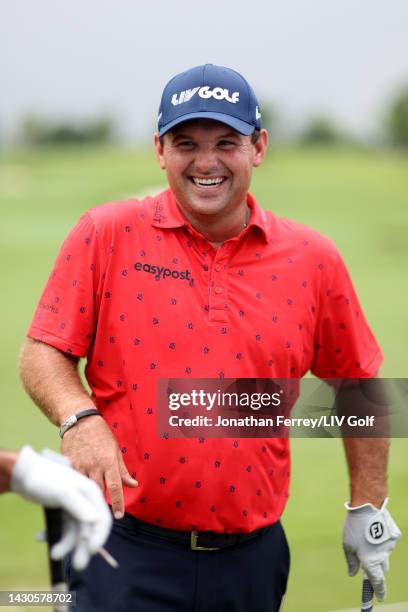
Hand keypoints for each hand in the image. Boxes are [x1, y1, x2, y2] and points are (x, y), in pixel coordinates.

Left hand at [11, 446, 111, 569]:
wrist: (25, 474)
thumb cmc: (46, 479)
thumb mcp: (63, 492)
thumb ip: (79, 506)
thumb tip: (96, 520)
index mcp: (91, 494)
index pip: (102, 518)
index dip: (99, 536)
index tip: (91, 551)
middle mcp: (86, 502)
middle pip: (89, 529)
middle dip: (83, 546)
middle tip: (78, 565)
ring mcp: (74, 508)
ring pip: (76, 532)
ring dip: (66, 544)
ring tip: (54, 554)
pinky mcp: (63, 512)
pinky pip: (63, 529)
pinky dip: (54, 535)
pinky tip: (41, 537)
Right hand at [61, 416, 136, 518]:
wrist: (80, 422)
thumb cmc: (101, 435)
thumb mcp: (116, 450)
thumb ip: (123, 470)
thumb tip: (133, 485)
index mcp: (108, 462)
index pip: (115, 487)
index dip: (117, 504)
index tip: (118, 515)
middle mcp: (94, 466)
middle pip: (97, 492)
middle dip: (100, 504)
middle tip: (102, 513)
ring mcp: (79, 466)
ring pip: (83, 488)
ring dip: (87, 496)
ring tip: (89, 504)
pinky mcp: (67, 464)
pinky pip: (72, 480)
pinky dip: (75, 486)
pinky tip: (75, 490)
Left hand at [343, 498, 400, 600]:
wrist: (368, 506)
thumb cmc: (354, 526)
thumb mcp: (347, 545)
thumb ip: (351, 562)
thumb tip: (352, 573)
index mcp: (370, 561)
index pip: (377, 582)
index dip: (379, 591)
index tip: (380, 598)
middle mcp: (383, 556)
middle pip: (382, 568)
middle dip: (377, 569)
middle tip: (369, 565)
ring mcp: (390, 546)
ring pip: (385, 554)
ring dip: (378, 551)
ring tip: (366, 537)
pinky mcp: (394, 536)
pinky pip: (388, 542)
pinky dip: (382, 539)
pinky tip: (374, 528)